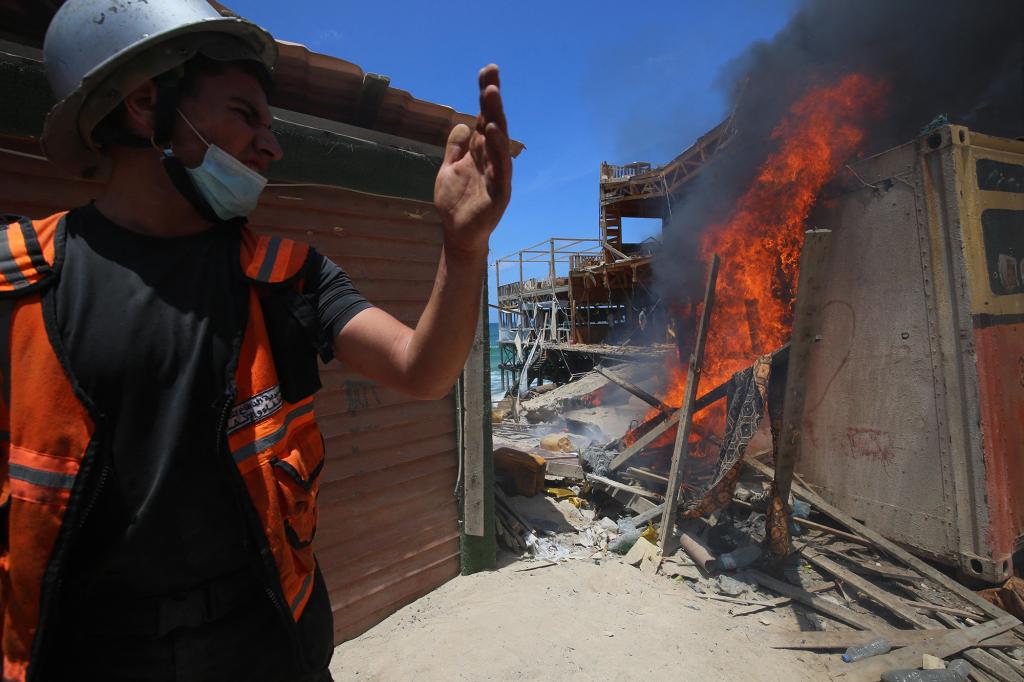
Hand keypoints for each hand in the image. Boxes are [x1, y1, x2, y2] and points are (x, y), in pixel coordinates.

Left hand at [434, 64, 512, 257]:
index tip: (487, 70)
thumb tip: (463, 126)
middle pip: (493, 124)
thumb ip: (455, 149)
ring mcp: (497, 175)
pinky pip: (501, 169)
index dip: (485, 96)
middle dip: (492, 100)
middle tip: (491, 76)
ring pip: (499, 142)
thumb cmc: (456, 203)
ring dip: (496, 118)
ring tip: (491, 95)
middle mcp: (491, 159)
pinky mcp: (499, 193)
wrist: (458, 234)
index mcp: (480, 152)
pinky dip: (498, 150)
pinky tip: (494, 133)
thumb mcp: (449, 170)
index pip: (484, 118)